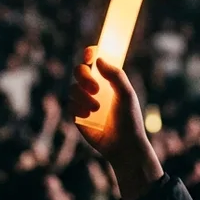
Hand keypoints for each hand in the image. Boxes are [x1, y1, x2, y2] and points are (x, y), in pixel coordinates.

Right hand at [70, 47, 152, 171]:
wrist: (124, 145)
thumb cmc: (129, 119)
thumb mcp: (126, 94)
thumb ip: (115, 75)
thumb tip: (98, 59)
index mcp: (107, 79)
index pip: (95, 60)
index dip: (90, 53)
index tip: (90, 54)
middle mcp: (94, 87)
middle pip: (79, 71)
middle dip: (84, 77)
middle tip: (96, 89)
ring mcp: (85, 101)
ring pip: (73, 88)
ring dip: (83, 97)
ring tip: (97, 109)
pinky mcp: (77, 115)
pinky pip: (70, 105)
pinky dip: (79, 108)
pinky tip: (89, 116)